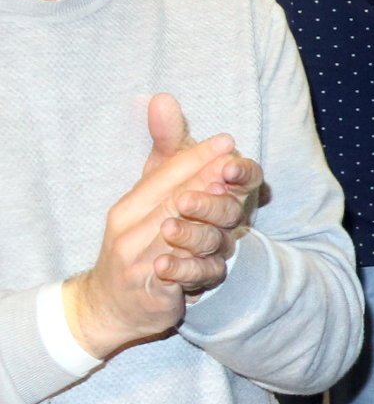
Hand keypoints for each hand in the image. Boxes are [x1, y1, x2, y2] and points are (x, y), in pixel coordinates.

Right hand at [60, 96, 262, 358]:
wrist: (109, 305)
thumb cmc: (137, 244)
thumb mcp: (147, 198)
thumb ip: (166, 156)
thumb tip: (164, 98)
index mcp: (129, 206)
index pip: (165, 176)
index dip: (197, 159)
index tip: (227, 142)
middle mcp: (129, 232)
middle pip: (173, 203)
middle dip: (205, 185)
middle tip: (235, 168)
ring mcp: (138, 263)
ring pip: (179, 240)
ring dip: (205, 228)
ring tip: (232, 214)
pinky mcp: (151, 293)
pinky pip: (180, 278)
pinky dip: (198, 271)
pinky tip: (217, 265)